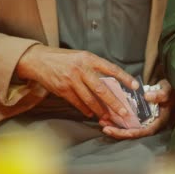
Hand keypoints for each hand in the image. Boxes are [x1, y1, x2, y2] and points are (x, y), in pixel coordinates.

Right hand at [16, 45, 138, 119]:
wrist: (39, 59)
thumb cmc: (64, 59)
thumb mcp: (81, 57)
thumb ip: (95, 68)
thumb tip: (112, 83)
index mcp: (89, 58)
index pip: (111, 68)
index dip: (124, 78)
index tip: (135, 86)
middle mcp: (81, 69)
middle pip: (102, 89)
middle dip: (114, 103)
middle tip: (124, 112)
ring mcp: (71, 80)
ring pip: (90, 99)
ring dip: (100, 110)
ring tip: (108, 117)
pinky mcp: (62, 89)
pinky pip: (77, 103)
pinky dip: (85, 109)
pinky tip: (91, 114)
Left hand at [100, 79, 173, 139]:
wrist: (169, 90)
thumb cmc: (170, 91)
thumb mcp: (166, 91)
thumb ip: (159, 94)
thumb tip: (147, 97)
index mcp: (158, 122)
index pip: (144, 132)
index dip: (131, 133)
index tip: (118, 131)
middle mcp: (150, 124)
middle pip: (133, 133)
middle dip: (118, 132)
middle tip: (104, 128)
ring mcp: (143, 121)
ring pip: (128, 128)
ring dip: (115, 127)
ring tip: (102, 123)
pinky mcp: (138, 117)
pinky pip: (127, 122)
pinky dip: (117, 120)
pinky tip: (106, 117)